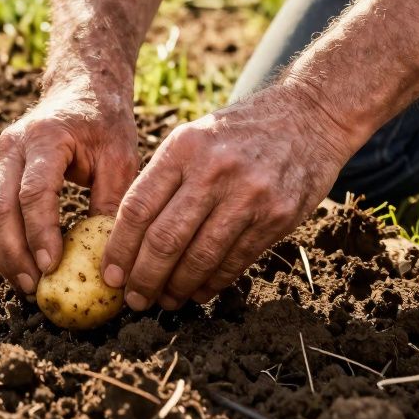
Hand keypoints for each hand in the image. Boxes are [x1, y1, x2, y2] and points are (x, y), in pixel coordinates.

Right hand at [0, 83, 137, 294]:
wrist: (80, 88)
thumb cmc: (104, 122)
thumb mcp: (120, 156)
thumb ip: (111, 200)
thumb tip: (108, 255)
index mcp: (45, 137)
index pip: (34, 192)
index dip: (40, 233)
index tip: (51, 266)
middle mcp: (12, 146)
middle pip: (0, 208)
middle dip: (14, 253)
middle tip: (34, 287)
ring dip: (3, 253)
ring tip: (25, 285)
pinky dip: (1, 242)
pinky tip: (19, 266)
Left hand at [101, 83, 354, 310]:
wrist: (308, 117)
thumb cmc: (238, 131)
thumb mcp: (194, 137)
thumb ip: (163, 178)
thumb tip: (126, 236)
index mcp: (184, 146)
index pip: (138, 207)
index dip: (119, 248)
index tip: (110, 274)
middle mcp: (214, 169)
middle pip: (166, 239)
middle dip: (144, 278)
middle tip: (134, 300)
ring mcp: (249, 194)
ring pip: (200, 257)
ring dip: (177, 288)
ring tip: (164, 301)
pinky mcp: (277, 216)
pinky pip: (235, 261)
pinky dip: (211, 283)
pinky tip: (197, 292)